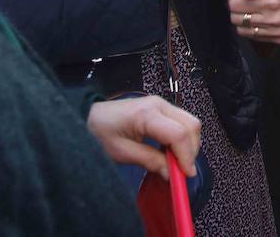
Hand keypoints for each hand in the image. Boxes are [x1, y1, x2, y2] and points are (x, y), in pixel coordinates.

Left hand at [86, 96, 200, 179]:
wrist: (88, 116)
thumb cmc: (100, 133)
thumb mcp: (122, 153)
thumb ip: (150, 161)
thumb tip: (171, 173)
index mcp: (147, 114)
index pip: (179, 134)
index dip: (186, 156)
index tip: (185, 175)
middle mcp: (159, 104)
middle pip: (191, 125)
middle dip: (191, 150)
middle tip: (182, 170)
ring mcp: (161, 103)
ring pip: (190, 122)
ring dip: (189, 144)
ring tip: (176, 162)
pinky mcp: (161, 107)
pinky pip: (182, 121)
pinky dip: (183, 138)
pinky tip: (172, 151)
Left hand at [227, 0, 279, 43]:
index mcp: (270, 2)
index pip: (235, 6)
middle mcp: (274, 19)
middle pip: (236, 20)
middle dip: (236, 8)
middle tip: (243, 0)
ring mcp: (277, 30)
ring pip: (243, 31)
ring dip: (243, 20)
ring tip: (251, 9)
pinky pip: (255, 37)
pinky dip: (253, 28)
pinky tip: (259, 17)